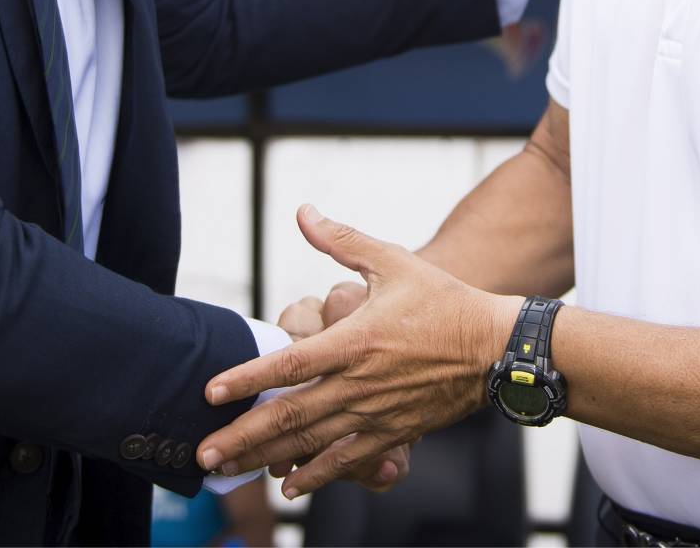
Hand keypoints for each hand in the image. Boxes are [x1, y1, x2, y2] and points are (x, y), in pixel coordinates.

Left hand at [199, 206, 517, 498]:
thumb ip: (341, 240)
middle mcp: (359, 384)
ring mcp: (375, 414)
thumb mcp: (391, 261)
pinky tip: (291, 487)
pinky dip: (316, 476)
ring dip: (266, 458)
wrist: (495, 346)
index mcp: (354, 340)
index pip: (288, 364)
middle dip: (242, 435)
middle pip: (289, 415)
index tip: (210, 392)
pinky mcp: (394, 433)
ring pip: (311, 443)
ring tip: (230, 470)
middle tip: (203, 452)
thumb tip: (304, 212)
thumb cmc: (443, 300)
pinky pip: (347, 461)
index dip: (246, 379)